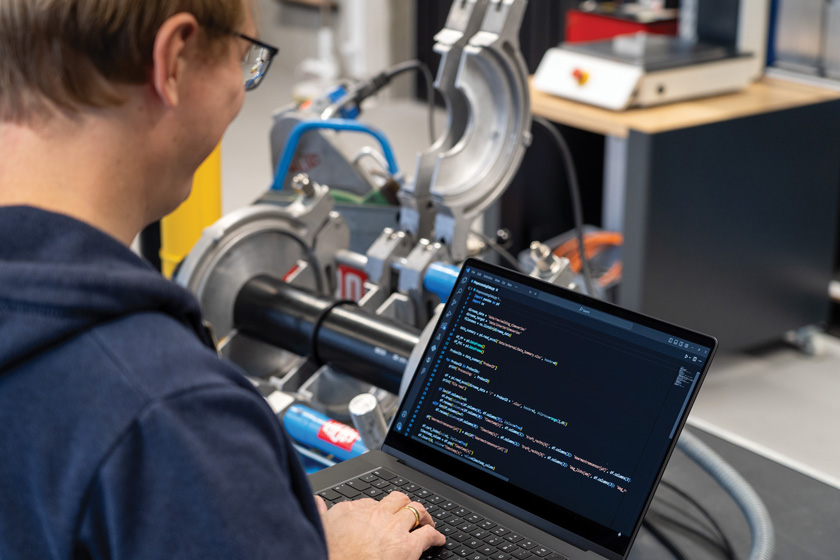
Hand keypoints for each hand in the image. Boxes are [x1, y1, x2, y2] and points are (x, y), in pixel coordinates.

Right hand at [316, 491, 444, 559]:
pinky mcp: (407, 546)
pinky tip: (438, 540)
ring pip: (416, 510)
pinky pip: (428, 534)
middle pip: (397, 499)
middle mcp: (376, 514)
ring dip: (423, 515)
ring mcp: (393, 528)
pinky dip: (436, 536)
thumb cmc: (330, 552)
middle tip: (410, 512)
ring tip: (427, 521)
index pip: (372, 501)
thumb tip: (317, 502)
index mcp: (354, 510)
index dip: (379, 508)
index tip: (381, 514)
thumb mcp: (320, 527)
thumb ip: (321, 512)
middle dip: (405, 504)